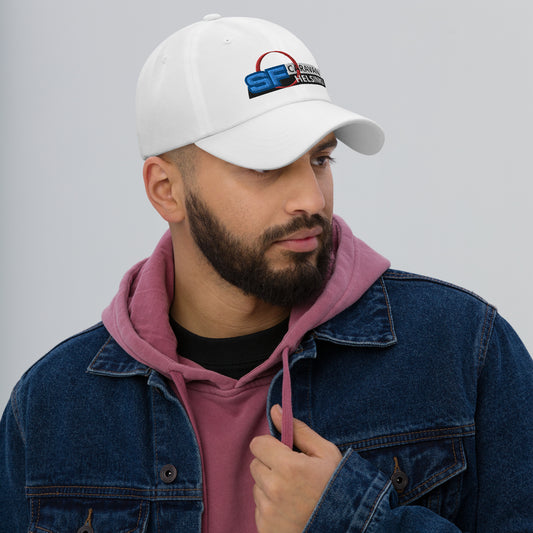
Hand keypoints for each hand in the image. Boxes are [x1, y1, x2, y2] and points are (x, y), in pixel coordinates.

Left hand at [249, 404, 342, 532]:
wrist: (346, 527)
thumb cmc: (337, 487)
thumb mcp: (326, 453)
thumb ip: (298, 430)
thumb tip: (276, 410)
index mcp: (289, 467)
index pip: (257, 444)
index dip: (270, 445)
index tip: (283, 452)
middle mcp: (274, 490)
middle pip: (255, 465)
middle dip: (270, 465)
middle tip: (292, 475)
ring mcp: (268, 512)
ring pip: (257, 487)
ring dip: (270, 487)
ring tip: (294, 494)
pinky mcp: (264, 529)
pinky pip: (259, 509)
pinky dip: (271, 507)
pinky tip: (290, 510)